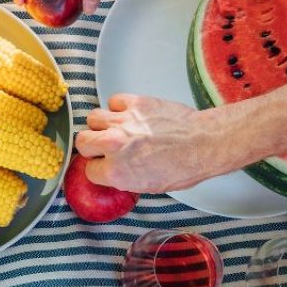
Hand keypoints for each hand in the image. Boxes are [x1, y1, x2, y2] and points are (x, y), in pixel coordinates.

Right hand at [75, 94, 226, 193]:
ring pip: (93, 118)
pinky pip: (114, 100)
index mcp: (116, 171)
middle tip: (102, 146)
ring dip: (101, 124)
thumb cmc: (184, 167)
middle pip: (81, 141)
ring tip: (114, 127)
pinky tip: (129, 114)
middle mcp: (113, 146)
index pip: (89, 169)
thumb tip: (115, 170)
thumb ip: (123, 177)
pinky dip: (119, 106)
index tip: (104, 165)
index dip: (98, 168)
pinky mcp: (135, 103)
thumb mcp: (148, 186)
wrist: (205, 144)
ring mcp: (123, 122)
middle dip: (91, 145)